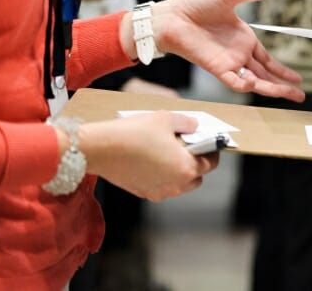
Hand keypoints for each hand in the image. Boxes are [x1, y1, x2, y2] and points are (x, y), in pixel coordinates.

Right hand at [78, 111, 218, 201]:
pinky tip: (153, 159)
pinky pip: (161, 186)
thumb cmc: (134, 133)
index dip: (212, 150)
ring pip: (179, 184)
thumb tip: (195, 126)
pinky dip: (163, 176)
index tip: (208, 142)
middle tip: (188, 145)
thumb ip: (187, 123)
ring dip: (179, 170)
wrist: (100, 148)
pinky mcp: (143, 193)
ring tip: (169, 151)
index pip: (211, 163)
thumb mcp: (166, 118)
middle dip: (196, 162)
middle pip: (196, 176)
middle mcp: (175, 185)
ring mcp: (159, 192)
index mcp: (187, 169)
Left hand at [120, 0, 304, 101]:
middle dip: (284, 86)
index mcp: (245, 40)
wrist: (171, 16)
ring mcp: (229, 63)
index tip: (298, 79)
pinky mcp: (217, 68)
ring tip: (290, 95)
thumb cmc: (195, 5)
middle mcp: (239, 54)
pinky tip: (257, 84)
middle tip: (301, 95)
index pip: (268, 61)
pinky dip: (246, 85)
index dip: (283, 70)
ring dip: (272, 89)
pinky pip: (235, 81)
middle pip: (266, 75)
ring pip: (255, 81)